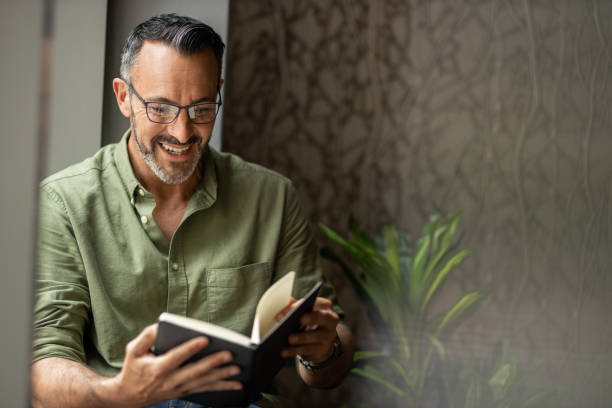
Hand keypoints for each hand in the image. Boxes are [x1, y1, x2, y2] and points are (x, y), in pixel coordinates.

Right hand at [107, 324, 241, 406]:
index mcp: (159, 368)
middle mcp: (171, 380)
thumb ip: (146, 336)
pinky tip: (236, 385)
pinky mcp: (185, 392)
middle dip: (214, 362)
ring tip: (237, 369)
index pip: (177, 356)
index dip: (191, 347)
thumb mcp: (133, 350)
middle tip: (230, 354)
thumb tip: (160, 325)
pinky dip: (222, 387)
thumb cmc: (133, 369)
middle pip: (196, 371)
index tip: (205, 339)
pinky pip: (206, 390)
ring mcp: (180, 388)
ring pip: (204, 382)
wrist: (128, 396)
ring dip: (222, 376)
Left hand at [279, 297, 339, 363]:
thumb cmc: (310, 322)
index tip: (294, 307)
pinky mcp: (321, 349)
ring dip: (301, 338)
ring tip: (289, 338)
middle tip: (301, 319)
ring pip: (315, 336)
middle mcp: (330, 320)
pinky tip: (284, 351)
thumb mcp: (305, 313)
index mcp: (325, 307)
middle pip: (321, 317)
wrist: (321, 343)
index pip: (318, 303)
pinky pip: (307, 350)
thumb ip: (296, 306)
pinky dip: (294, 350)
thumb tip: (289, 301)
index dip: (306, 304)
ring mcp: (327, 336)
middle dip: (311, 318)